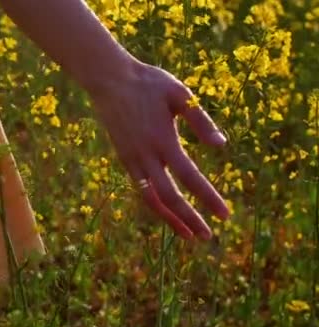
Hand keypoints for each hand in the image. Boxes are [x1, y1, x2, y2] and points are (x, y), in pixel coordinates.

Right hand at [90, 61, 229, 240]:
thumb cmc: (149, 84)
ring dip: (170, 219)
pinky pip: (140, 188)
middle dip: (189, 218)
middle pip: (169, 197)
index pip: (190, 177)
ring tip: (188, 234)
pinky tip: (168, 210)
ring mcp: (132, 159)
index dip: (208, 198)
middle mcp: (146, 155)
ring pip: (151, 198)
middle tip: (207, 236)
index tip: (225, 215)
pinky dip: (155, 204)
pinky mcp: (124, 158)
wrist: (110, 80)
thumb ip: (200, 121)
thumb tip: (221, 145)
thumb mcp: (180, 95)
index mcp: (163, 139)